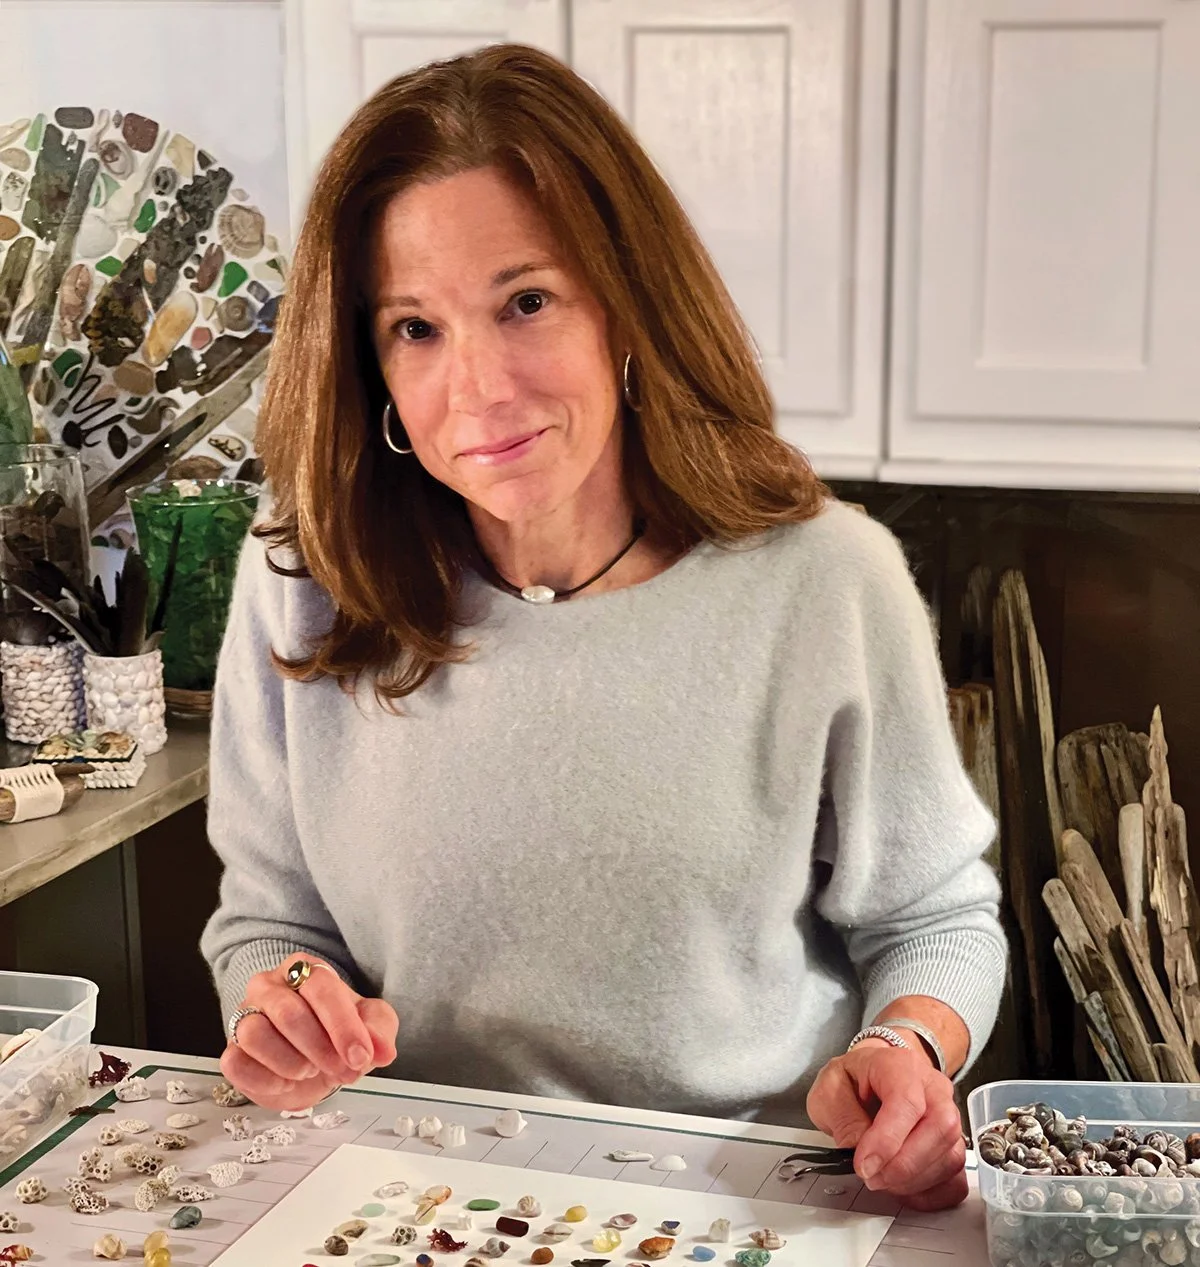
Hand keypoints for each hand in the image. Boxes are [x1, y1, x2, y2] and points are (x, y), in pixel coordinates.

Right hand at [220, 958, 398, 1111]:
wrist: (313, 1063)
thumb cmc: (339, 1035)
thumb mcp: (371, 1027)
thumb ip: (379, 1032)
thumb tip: (383, 1051)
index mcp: (306, 970)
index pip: (321, 988)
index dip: (343, 1026)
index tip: (360, 1056)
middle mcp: (269, 986)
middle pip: (289, 1013)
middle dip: (321, 1049)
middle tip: (344, 1071)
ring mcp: (245, 1016)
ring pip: (256, 1035)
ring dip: (292, 1063)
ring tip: (311, 1070)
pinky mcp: (230, 1050)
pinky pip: (236, 1063)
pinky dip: (266, 1080)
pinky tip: (286, 1082)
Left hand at [806, 1041, 966, 1211]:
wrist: (870, 1077)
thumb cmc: (852, 1081)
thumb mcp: (829, 1090)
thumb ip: (844, 1120)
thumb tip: (862, 1153)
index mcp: (899, 1065)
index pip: (907, 1101)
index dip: (887, 1140)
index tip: (864, 1165)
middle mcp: (933, 1088)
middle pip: (941, 1128)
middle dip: (905, 1165)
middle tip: (873, 1177)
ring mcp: (949, 1116)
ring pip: (951, 1156)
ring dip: (914, 1181)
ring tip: (882, 1180)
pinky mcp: (953, 1145)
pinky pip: (957, 1179)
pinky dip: (932, 1194)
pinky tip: (904, 1190)